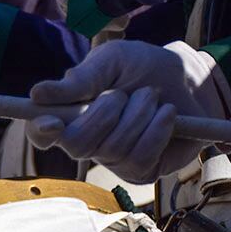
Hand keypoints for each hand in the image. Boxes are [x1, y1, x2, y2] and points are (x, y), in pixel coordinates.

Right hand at [26, 40, 230, 182]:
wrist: (192, 80)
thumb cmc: (146, 68)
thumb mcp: (113, 60)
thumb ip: (80, 77)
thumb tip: (38, 94)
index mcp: (72, 115)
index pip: (41, 134)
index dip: (40, 131)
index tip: (50, 122)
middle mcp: (88, 143)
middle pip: (77, 144)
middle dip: (104, 113)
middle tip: (124, 93)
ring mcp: (114, 161)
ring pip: (114, 148)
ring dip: (138, 115)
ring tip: (151, 98)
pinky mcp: (142, 171)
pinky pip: (141, 156)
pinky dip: (157, 129)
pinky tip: (167, 115)